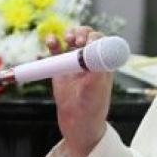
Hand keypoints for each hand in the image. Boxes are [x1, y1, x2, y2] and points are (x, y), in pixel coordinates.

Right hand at [48, 26, 112, 156]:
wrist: (78, 123)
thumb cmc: (93, 107)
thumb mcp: (96, 88)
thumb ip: (96, 69)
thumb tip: (93, 50)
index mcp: (104, 63)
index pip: (102, 41)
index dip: (94, 37)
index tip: (87, 43)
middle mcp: (91, 60)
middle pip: (87, 36)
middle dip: (81, 33)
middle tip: (77, 42)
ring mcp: (75, 63)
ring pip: (71, 40)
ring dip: (69, 34)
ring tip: (66, 39)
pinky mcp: (60, 68)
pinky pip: (56, 50)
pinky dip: (52, 43)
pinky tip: (51, 42)